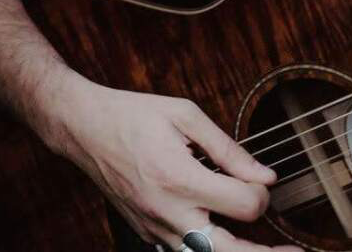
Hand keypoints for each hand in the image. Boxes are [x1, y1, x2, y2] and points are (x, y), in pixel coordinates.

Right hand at [49, 79, 301, 251]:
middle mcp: (169, 212)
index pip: (244, 205)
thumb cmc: (131, 114)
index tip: (259, 179)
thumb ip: (227, 149)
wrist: (82, 127)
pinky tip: (224, 240)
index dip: (262, 194)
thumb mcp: (182, 114)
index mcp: (179, 178)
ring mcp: (157, 229)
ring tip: (268, 251)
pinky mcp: (148, 234)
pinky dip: (209, 249)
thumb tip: (265, 176)